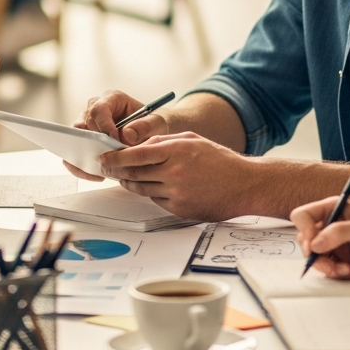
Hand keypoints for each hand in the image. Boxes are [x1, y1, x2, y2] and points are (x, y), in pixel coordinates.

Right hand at [65, 90, 172, 180]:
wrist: (154, 132)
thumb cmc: (154, 123)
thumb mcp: (157, 123)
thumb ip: (145, 126)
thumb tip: (126, 134)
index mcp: (112, 98)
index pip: (99, 109)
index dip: (104, 126)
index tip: (115, 141)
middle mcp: (97, 108)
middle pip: (84, 124)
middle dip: (94, 143)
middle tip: (107, 159)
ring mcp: (89, 124)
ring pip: (76, 138)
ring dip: (85, 155)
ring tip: (101, 171)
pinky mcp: (87, 140)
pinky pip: (76, 152)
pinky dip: (82, 165)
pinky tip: (97, 175)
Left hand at [95, 132, 251, 221]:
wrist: (245, 185)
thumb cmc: (221, 161)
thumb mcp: (192, 140)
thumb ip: (164, 142)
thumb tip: (140, 146)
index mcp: (176, 151)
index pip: (135, 155)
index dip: (115, 157)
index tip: (105, 157)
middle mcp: (174, 173)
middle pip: (134, 173)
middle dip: (118, 170)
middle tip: (109, 167)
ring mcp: (176, 194)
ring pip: (142, 189)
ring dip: (132, 182)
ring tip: (127, 177)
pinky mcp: (180, 210)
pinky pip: (156, 200)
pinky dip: (151, 193)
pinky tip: (154, 187)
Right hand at [291, 197, 349, 278]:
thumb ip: (338, 233)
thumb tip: (316, 244)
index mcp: (334, 209)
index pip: (303, 217)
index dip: (305, 231)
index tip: (315, 245)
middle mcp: (332, 226)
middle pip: (306, 242)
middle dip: (318, 257)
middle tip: (333, 266)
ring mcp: (337, 244)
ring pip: (317, 260)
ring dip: (331, 268)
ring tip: (349, 269)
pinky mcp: (344, 260)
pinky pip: (331, 270)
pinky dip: (342, 274)